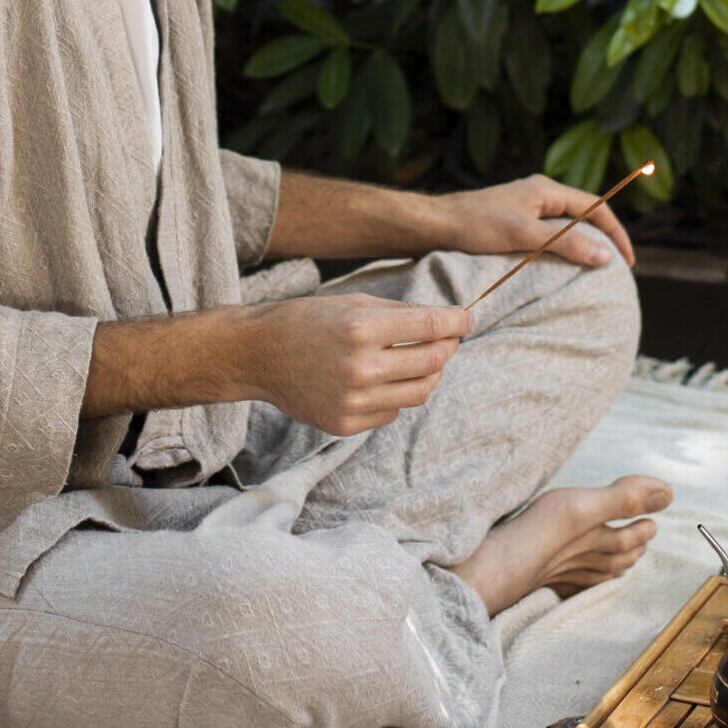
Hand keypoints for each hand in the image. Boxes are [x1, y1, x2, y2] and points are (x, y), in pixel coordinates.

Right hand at [234, 293, 472, 435]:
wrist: (261, 355)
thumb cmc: (308, 321)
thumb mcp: (354, 303)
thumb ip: (401, 313)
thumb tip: (446, 321)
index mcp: (361, 328)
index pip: (430, 325)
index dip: (457, 321)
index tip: (467, 318)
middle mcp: (359, 367)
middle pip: (432, 361)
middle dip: (448, 346)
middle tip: (449, 337)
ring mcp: (353, 400)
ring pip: (420, 392)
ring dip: (430, 373)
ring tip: (423, 359)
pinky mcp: (346, 424)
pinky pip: (392, 412)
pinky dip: (398, 395)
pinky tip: (384, 380)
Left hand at [433, 174, 635, 269]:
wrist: (435, 225)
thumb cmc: (475, 226)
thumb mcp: (523, 235)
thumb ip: (564, 243)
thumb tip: (605, 255)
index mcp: (546, 190)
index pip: (596, 208)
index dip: (616, 233)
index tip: (627, 262)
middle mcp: (539, 194)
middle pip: (584, 215)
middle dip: (603, 238)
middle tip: (615, 268)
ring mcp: (526, 207)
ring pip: (566, 225)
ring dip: (582, 244)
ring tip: (593, 270)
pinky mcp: (514, 221)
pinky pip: (549, 233)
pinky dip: (562, 248)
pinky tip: (560, 266)